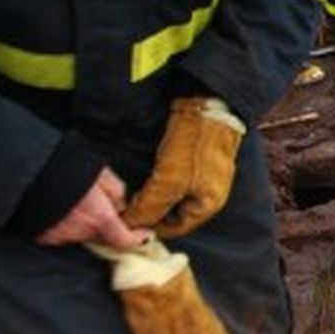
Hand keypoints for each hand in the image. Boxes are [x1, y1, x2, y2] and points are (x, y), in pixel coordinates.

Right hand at [35, 168, 149, 250]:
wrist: (26, 170)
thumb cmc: (67, 167)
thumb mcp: (102, 173)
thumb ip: (117, 192)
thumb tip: (121, 205)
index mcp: (99, 218)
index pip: (124, 241)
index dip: (136, 239)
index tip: (143, 233)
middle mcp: (80, 232)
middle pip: (103, 237)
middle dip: (107, 226)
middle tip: (100, 205)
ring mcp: (60, 237)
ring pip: (81, 236)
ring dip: (84, 225)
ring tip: (75, 202)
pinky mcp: (43, 238)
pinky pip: (62, 234)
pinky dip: (65, 225)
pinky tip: (60, 208)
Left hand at [124, 98, 245, 237]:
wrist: (208, 104)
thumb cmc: (193, 145)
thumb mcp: (168, 181)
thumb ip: (149, 208)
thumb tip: (130, 227)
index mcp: (209, 205)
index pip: (173, 229)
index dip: (148, 226)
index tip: (125, 219)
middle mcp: (209, 194)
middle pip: (173, 212)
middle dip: (149, 209)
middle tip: (126, 202)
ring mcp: (205, 176)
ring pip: (172, 194)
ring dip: (153, 193)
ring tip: (133, 186)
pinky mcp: (198, 159)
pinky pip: (176, 178)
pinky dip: (160, 178)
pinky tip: (146, 171)